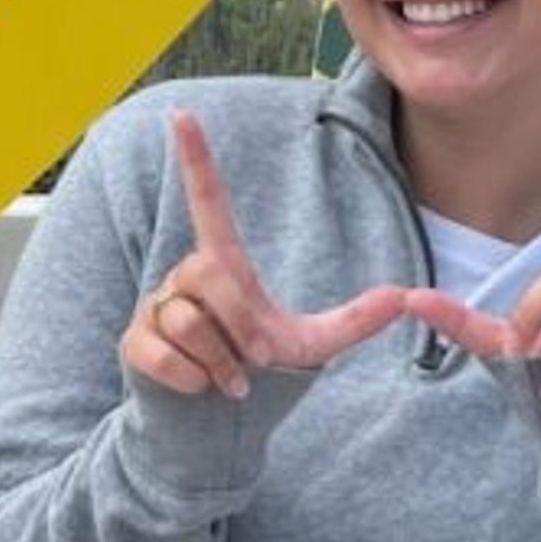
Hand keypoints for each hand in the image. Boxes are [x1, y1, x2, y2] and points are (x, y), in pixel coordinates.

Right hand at [121, 108, 407, 401]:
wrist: (215, 428)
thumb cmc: (258, 372)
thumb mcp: (312, 346)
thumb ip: (356, 320)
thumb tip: (405, 294)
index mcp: (224, 265)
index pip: (208, 201)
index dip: (196, 159)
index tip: (181, 113)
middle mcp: (185, 277)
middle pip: (208, 275)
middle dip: (239, 323)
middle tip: (254, 361)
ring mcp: (155, 309)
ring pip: (188, 320)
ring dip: (220, 363)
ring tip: (228, 381)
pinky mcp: (135, 344)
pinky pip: (165, 354)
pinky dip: (194, 382)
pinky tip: (199, 390)